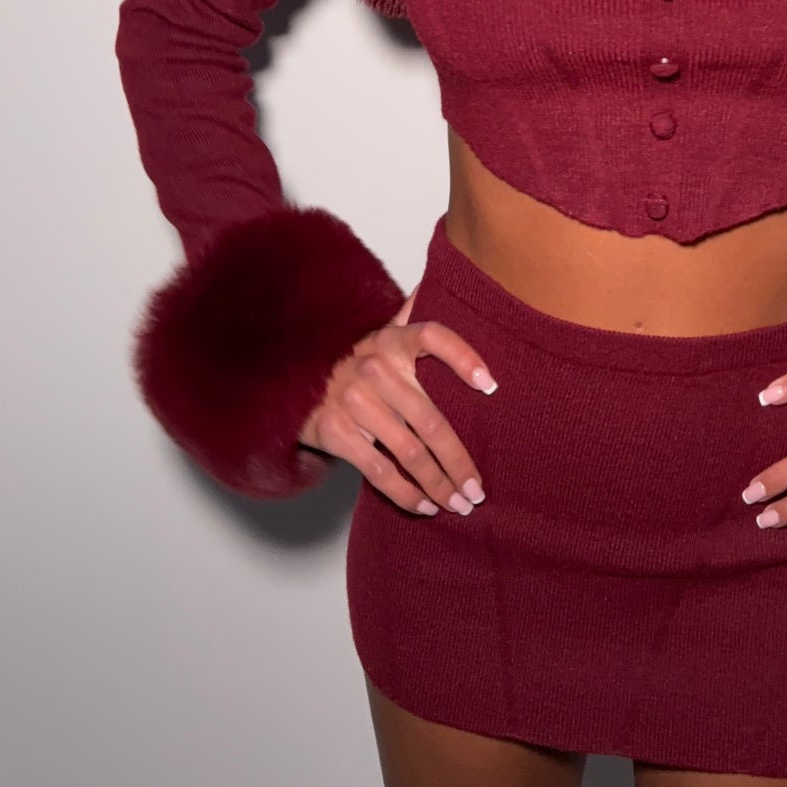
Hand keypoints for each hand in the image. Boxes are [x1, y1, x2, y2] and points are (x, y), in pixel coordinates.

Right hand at [297, 289, 497, 517]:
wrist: (294, 384)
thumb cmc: (359, 363)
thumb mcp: (383, 333)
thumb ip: (415, 314)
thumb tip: (448, 280)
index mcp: (392, 341)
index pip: (433, 337)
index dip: (464, 358)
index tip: (491, 386)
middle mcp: (374, 368)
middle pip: (430, 419)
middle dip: (458, 460)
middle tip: (479, 489)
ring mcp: (353, 403)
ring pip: (408, 451)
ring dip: (438, 483)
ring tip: (460, 503)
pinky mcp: (336, 434)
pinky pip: (379, 470)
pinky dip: (406, 493)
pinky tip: (426, 505)